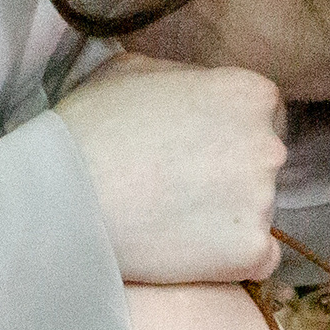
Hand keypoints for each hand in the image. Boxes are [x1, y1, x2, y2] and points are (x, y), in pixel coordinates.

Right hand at [54, 53, 285, 283]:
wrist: (61, 199)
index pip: (265, 114)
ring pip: (259, 211)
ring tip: (173, 220)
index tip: (198, 148)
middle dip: (233, 172)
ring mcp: (263, 202)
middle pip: (265, 163)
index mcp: (249, 94)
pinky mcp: (250, 252)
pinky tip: (189, 252)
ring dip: (228, 217)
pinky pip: (258, 259)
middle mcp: (268, 146)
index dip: (231, 131)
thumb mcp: (133, 69)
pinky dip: (231, 260)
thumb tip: (197, 89)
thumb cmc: (89, 127)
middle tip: (181, 187)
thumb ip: (184, 75)